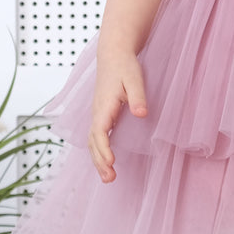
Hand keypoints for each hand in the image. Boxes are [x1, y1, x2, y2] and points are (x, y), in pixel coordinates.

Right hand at [88, 56, 147, 181]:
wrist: (113, 55)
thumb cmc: (124, 66)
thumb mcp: (134, 79)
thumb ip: (138, 97)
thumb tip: (141, 114)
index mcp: (104, 106)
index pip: (99, 132)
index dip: (104, 148)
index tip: (111, 162)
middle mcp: (97, 112)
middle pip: (93, 142)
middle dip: (99, 161)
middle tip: (110, 178)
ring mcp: (98, 114)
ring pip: (92, 141)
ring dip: (98, 159)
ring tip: (108, 177)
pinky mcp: (101, 115)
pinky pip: (96, 137)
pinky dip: (98, 151)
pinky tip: (106, 162)